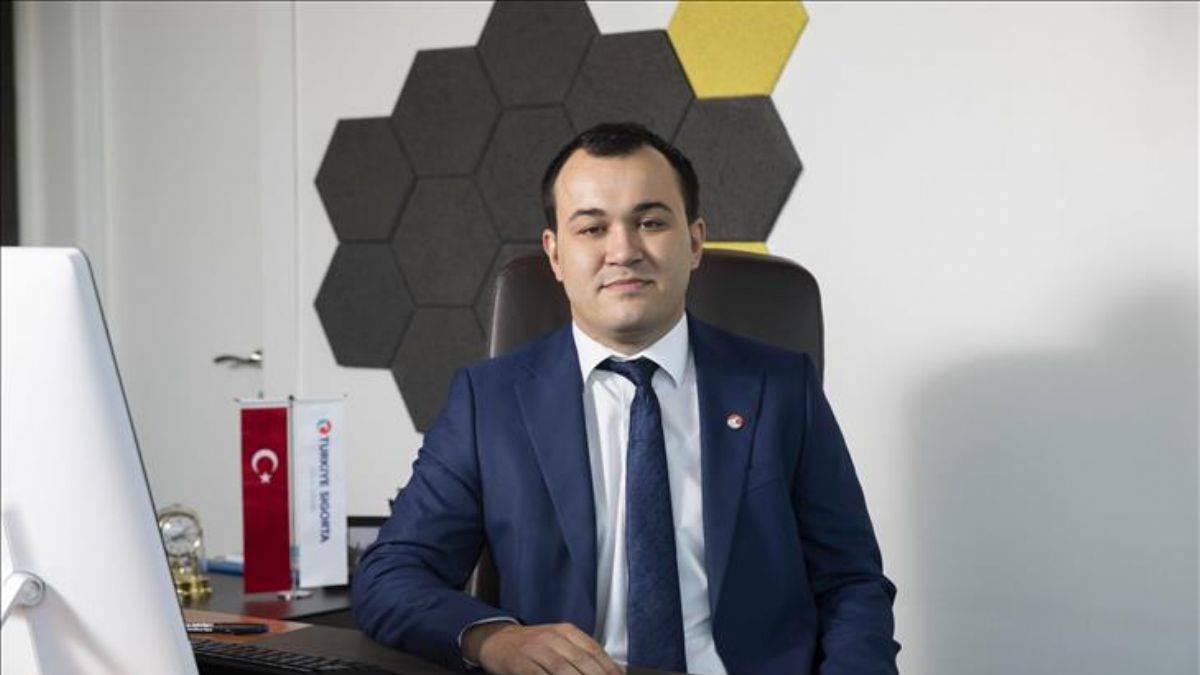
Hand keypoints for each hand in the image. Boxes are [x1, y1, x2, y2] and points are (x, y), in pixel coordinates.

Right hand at [463, 622, 623, 674]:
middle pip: (581, 660)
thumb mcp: (559, 641)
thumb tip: (614, 670)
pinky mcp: (521, 663)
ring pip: (562, 669)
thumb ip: (583, 653)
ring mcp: (536, 649)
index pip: (594, 649)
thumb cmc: (533, 645)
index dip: (608, 667)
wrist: (498, 640)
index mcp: (566, 631)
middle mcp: (553, 637)